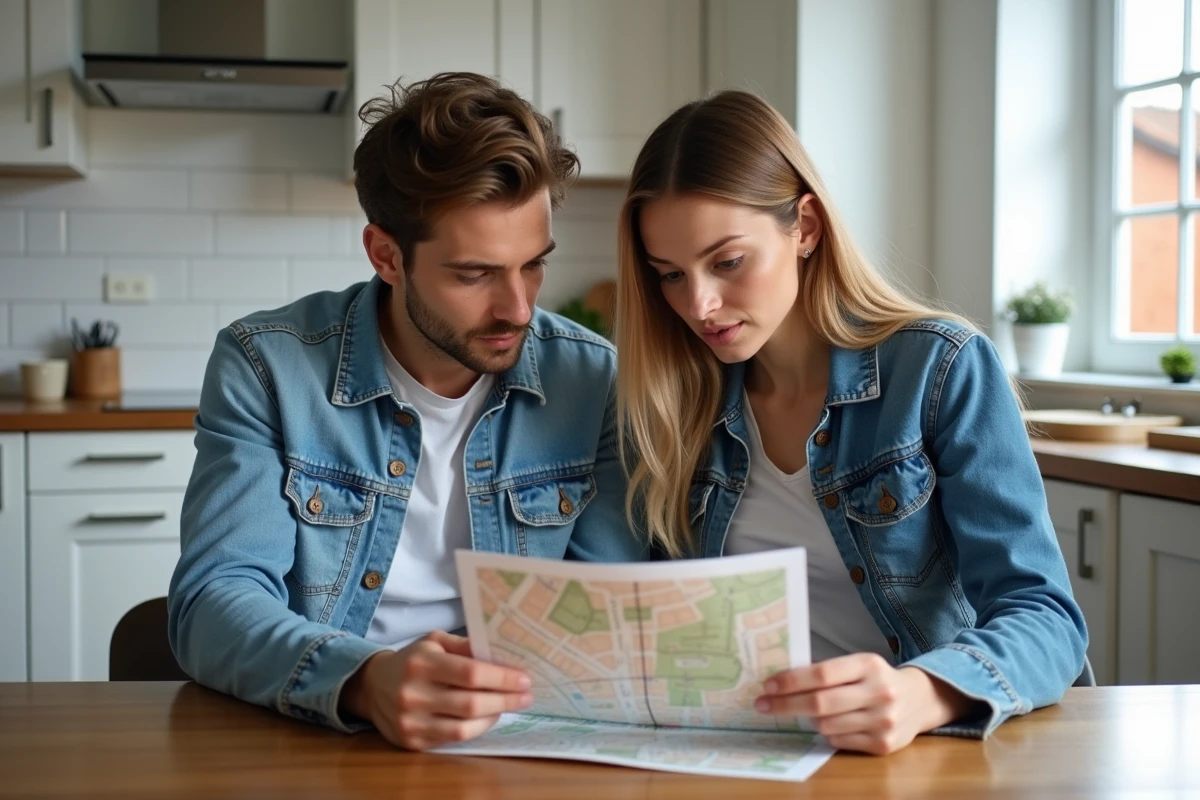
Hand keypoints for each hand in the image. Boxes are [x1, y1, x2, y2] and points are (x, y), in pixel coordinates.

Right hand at [339, 630, 532, 750]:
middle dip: (505, 699)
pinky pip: (453, 739)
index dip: (502, 678)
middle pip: (471, 703)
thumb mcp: (434, 641)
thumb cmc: (412, 660)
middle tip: (526, 695)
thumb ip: (465, 645)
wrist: (373, 686)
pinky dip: (476, 729)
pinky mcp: (412, 742)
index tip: (524, 678)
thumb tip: (501, 655)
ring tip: (509, 705)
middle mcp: (414, 694)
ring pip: (464, 727)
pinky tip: (488, 717)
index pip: (471, 673)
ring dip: (494, 717)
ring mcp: (411, 722)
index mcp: (422, 663)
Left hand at [754, 653, 977, 754]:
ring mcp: (883, 721)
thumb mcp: (858, 665)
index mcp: (869, 665)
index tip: (768, 686)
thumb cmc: (877, 679)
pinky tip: (829, 725)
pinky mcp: (884, 745)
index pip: (822, 674)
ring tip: (803, 713)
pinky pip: (839, 741)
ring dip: (808, 720)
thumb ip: (827, 672)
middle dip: (786, 705)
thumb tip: (781, 681)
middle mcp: (879, 692)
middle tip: (762, 705)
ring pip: (826, 725)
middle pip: (820, 703)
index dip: (791, 681)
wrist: (920, 700)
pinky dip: (827, 733)